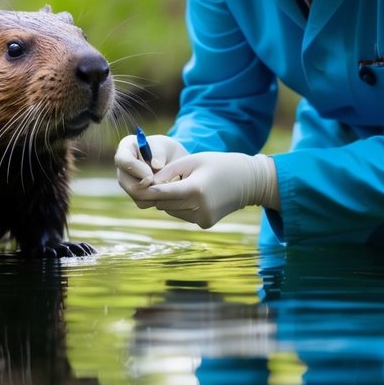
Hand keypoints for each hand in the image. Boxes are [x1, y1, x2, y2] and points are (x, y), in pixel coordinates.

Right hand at [115, 133, 189, 205]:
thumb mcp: (164, 146)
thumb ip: (159, 154)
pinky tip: (166, 191)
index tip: (151, 176)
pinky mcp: (134, 194)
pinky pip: (143, 202)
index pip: (123, 160)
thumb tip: (156, 165)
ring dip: (154, 194)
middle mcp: (122, 167)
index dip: (137, 170)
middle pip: (126, 183)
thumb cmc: (164, 149)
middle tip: (164, 185)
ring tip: (168, 185)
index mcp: (125, 148)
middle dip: (146, 188)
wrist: (169, 158)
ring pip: (136, 195)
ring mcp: (126, 181)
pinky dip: (156, 199)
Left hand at [141, 151, 277, 228]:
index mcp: (196, 189)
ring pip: (171, 210)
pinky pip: (181, 215)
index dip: (149, 190)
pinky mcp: (205, 224)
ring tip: (178, 184)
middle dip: (156, 194)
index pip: (164, 193)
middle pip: (164, 203)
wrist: (247, 181)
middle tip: (149, 182)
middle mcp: (200, 208)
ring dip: (167, 199)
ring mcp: (203, 218)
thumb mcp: (193, 160)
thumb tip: (148, 185)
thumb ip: (168, 172)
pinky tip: (189, 194)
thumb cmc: (218, 164)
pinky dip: (179, 205)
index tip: (136, 185)